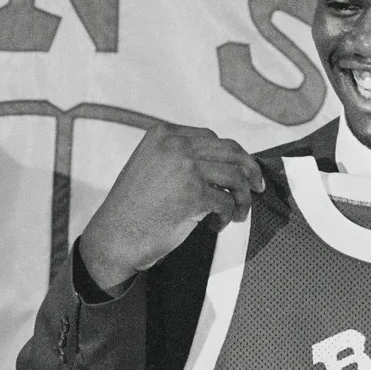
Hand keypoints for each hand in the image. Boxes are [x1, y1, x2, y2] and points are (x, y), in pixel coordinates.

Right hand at [77, 122, 263, 293]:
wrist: (113, 237)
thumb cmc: (133, 208)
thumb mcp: (152, 166)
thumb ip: (180, 156)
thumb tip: (225, 162)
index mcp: (164, 133)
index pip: (213, 138)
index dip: (233, 155)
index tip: (244, 171)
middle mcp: (175, 144)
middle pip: (231, 151)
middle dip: (250, 170)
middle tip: (257, 188)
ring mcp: (185, 167)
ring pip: (235, 176)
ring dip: (243, 198)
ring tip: (238, 214)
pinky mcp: (194, 194)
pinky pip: (228, 203)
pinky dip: (228, 217)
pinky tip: (215, 226)